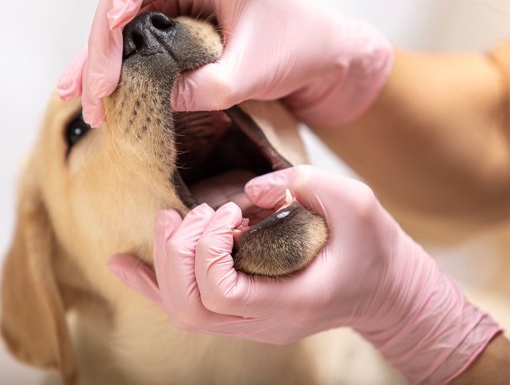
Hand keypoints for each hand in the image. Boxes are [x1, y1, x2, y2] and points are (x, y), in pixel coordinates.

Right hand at [57, 0, 392, 127]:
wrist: (322, 59)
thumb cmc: (301, 48)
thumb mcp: (253, 73)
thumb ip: (204, 89)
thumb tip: (151, 103)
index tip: (117, 18)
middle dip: (103, 42)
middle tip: (97, 90)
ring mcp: (179, 3)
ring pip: (123, 21)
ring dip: (100, 61)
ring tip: (87, 102)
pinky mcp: (176, 30)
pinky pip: (135, 42)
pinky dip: (116, 68)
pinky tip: (94, 93)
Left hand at [107, 166, 499, 382]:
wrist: (386, 291)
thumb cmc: (373, 248)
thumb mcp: (354, 201)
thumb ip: (303, 184)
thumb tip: (249, 190)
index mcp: (291, 301)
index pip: (221, 293)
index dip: (208, 248)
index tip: (230, 212)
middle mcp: (264, 323)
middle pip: (190, 308)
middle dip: (177, 254)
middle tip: (192, 213)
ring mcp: (250, 324)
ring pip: (182, 313)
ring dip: (163, 265)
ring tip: (166, 222)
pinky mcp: (242, 313)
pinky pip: (187, 308)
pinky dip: (152, 285)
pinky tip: (123, 265)